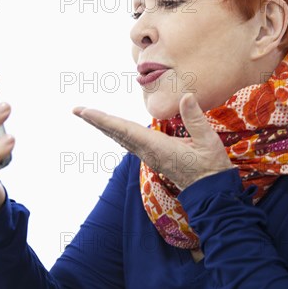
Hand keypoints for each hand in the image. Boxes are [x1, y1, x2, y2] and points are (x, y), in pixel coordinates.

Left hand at [72, 93, 234, 190]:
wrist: (210, 192)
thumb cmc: (211, 168)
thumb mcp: (208, 142)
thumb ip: (195, 119)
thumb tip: (186, 96)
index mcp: (157, 147)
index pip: (125, 130)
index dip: (104, 120)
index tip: (85, 112)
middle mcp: (148, 152)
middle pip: (117, 134)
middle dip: (97, 121)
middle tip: (76, 110)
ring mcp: (149, 156)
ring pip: (122, 138)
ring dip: (105, 126)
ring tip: (89, 115)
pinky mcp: (154, 157)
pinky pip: (129, 142)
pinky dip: (117, 131)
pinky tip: (113, 128)